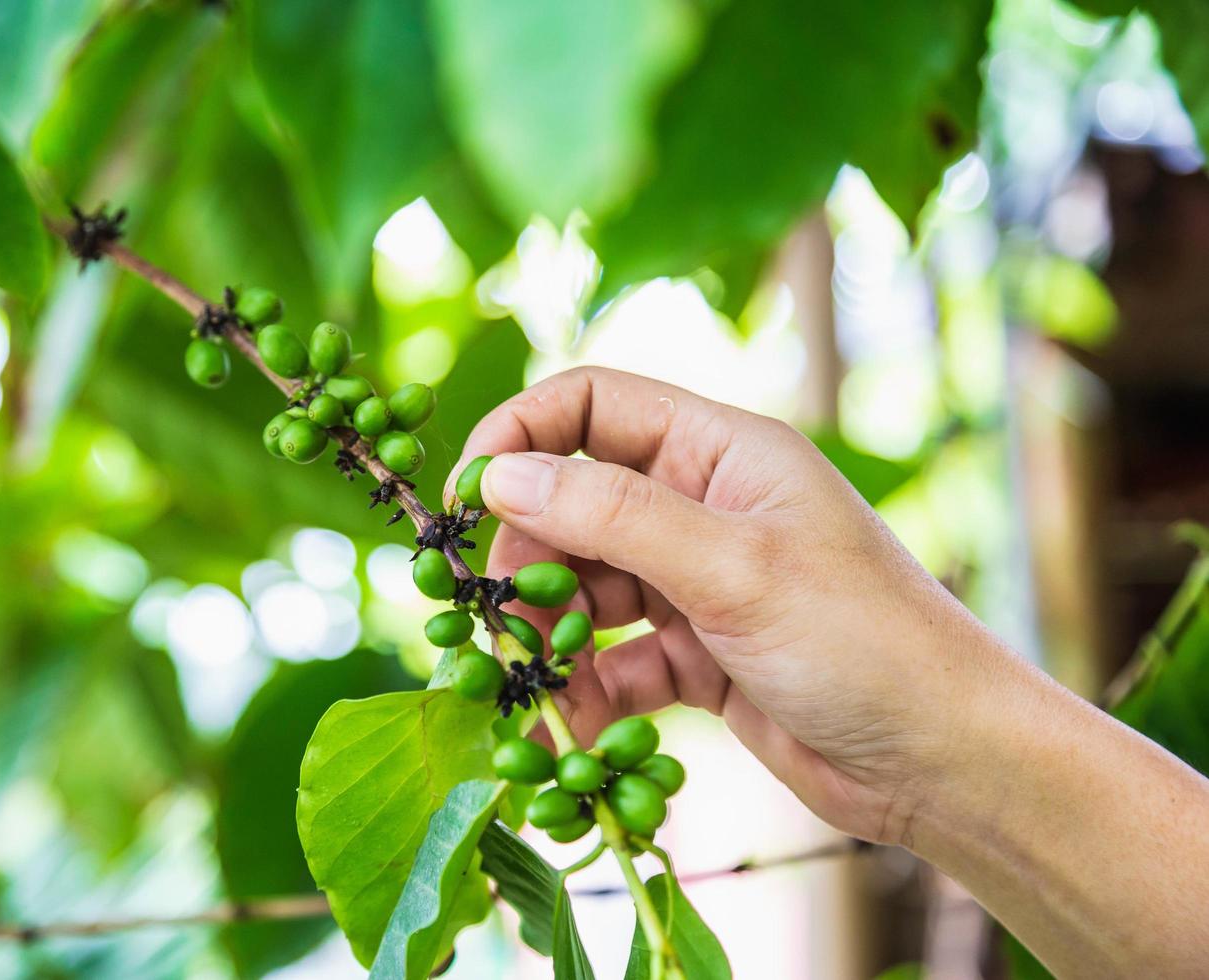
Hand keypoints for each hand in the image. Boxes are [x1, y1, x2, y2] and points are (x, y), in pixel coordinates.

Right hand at [447, 366, 1016, 846]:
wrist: (947, 764)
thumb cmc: (863, 643)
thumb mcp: (733, 568)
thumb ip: (613, 515)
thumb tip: (501, 473)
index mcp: (723, 449)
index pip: (594, 403)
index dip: (522, 435)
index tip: (468, 493)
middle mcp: (705, 504)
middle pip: (576, 501)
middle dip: (529, 554)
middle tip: (497, 613)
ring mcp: (700, 582)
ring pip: (586, 587)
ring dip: (550, 634)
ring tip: (532, 684)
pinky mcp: (700, 655)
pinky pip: (616, 660)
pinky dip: (588, 693)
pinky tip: (573, 732)